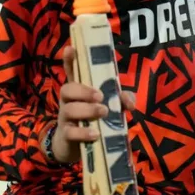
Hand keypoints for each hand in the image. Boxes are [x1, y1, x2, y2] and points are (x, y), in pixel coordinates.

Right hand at [47, 45, 135, 163]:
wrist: (77, 147)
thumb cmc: (94, 120)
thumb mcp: (110, 107)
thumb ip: (121, 100)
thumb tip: (130, 102)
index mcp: (79, 91)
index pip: (72, 72)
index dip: (70, 60)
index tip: (71, 48)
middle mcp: (68, 101)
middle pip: (67, 88)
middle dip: (83, 90)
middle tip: (100, 96)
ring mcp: (65, 118)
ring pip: (69, 109)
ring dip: (87, 110)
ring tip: (103, 112)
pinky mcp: (66, 136)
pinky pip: (71, 132)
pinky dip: (84, 132)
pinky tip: (95, 133)